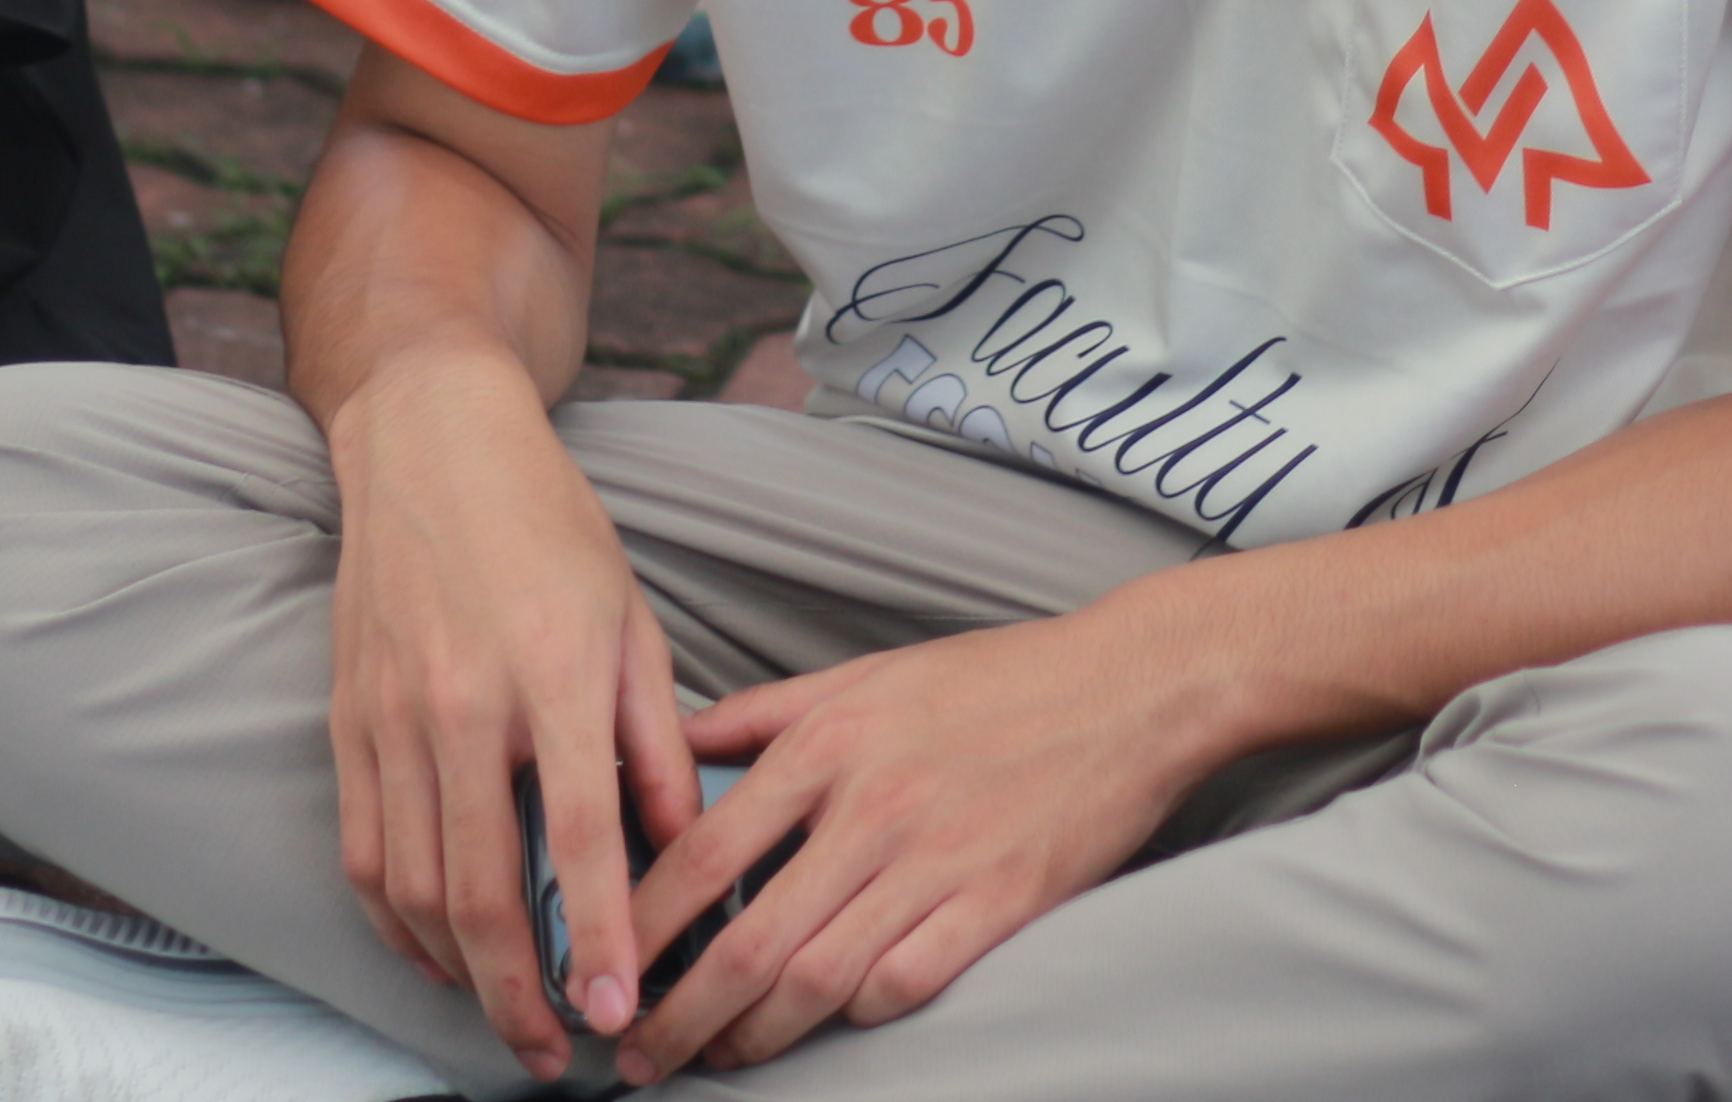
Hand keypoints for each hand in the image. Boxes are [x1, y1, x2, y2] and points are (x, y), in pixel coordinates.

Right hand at [320, 347, 696, 1082]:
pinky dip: (398, 925)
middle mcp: (466, 705)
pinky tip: (439, 957)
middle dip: (521, 995)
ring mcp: (393, 719)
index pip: (584, 837)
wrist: (427, 443)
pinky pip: (364, 854)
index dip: (605, 938)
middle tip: (560, 1054)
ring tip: (511, 1019)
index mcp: (556, 674)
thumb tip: (685, 843)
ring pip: (416, 890)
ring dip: (461, 976)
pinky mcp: (346, 723)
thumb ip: (655, 739)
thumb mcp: (631, 620)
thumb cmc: (548, 526)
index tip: (622, 1012)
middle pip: (484, 892)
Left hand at [608, 597, 1222, 1084]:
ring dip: (751, 1036)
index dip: (640, 924)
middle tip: (638, 1052)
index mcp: (828, 745)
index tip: (602, 965)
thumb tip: (676, 741)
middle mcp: (870, 809)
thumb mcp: (867, 674)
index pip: (702, 853)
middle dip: (678, 1012)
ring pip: (814, 979)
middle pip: (747, 939)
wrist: (1129, 688)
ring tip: (716, 1058)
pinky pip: (901, 984)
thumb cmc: (998, 679)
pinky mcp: (995, 906)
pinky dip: (853, 1015)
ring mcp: (935, 863)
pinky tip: (828, 1024)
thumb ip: (765, 714)